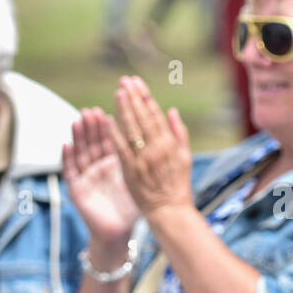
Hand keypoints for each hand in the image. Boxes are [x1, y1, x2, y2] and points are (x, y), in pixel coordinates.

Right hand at [63, 107, 141, 248]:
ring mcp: (87, 176)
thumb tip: (155, 141)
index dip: (109, 125)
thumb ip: (145, 159)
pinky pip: (70, 171)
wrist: (120, 232)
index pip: (111, 139)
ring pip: (81, 152)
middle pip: (94, 142)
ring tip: (79, 120)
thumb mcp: (141, 179)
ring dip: (79, 136)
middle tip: (92, 111)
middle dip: (92, 126)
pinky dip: (67, 157)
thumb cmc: (133, 207)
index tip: (109, 109)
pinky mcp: (76, 188)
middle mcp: (99, 166)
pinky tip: (66, 144)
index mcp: (116, 163)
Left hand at [106, 76, 193, 217]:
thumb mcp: (185, 157)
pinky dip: (115, 134)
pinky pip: (121, 149)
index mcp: (170, 144)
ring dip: (124, 110)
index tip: (136, 82)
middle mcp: (157, 149)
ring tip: (117, 93)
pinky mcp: (131, 171)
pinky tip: (108, 121)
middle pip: (142, 118)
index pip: (155, 115)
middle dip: (133, 98)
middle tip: (124, 81)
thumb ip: (179, 133)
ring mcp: (143, 160)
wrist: (170, 211)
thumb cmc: (178, 185)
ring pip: (132, 130)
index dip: (144, 97)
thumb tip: (171, 111)